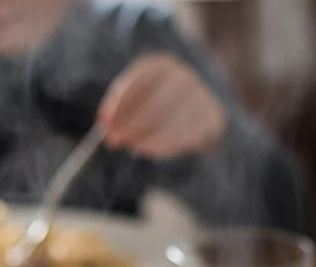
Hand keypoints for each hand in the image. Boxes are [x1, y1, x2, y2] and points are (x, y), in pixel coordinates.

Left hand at [98, 53, 224, 159]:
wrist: (194, 111)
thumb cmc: (154, 105)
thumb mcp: (135, 98)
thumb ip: (119, 107)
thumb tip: (104, 123)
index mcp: (161, 66)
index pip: (140, 79)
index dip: (120, 101)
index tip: (104, 122)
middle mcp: (184, 77)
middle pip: (156, 100)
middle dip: (132, 122)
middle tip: (114, 140)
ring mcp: (201, 97)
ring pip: (171, 119)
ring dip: (145, 136)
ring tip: (131, 146)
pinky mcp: (211, 119)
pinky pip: (185, 134)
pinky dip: (162, 145)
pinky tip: (146, 150)